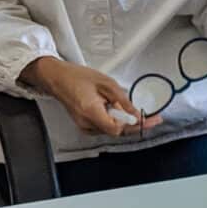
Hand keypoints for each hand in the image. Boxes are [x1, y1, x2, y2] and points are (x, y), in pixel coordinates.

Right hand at [19, 57, 161, 135]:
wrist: (56, 77)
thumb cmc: (76, 76)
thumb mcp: (105, 83)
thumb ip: (123, 100)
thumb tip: (136, 114)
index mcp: (91, 111)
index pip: (117, 128)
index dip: (135, 125)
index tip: (150, 120)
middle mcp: (86, 123)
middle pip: (116, 131)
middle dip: (134, 124)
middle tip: (151, 117)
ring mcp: (84, 126)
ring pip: (111, 129)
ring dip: (122, 121)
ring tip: (123, 106)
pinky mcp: (84, 125)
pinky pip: (104, 127)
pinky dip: (113, 120)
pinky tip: (114, 109)